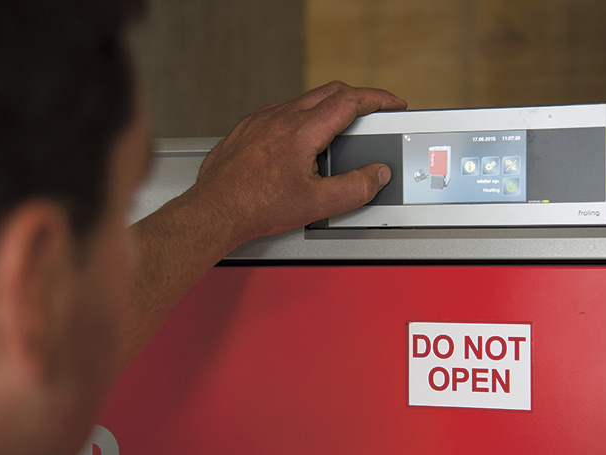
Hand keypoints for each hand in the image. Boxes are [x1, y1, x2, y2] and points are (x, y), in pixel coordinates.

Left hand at [195, 81, 406, 242]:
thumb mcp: (317, 203)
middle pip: (329, 92)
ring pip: (302, 102)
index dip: (377, 100)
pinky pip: (279, 113)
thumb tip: (376, 175)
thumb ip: (355, 188)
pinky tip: (299, 142)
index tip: (391, 104)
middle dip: (357, 99)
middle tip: (372, 113)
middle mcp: (279, 117)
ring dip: (326, 109)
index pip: (349, 101)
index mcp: (301, 130)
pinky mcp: (245, 130)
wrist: (214, 211)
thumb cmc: (256, 207)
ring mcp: (259, 121)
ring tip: (338, 130)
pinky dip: (299, 120)